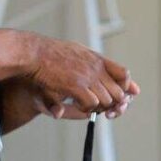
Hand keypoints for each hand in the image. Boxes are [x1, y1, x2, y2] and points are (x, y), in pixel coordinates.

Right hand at [26, 35, 140, 118]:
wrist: (35, 53)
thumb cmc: (53, 54)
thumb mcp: (78, 52)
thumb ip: (92, 64)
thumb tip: (100, 73)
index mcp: (98, 59)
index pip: (124, 74)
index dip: (125, 86)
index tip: (121, 95)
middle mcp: (96, 68)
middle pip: (118, 92)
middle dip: (112, 103)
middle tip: (100, 106)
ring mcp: (87, 77)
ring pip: (106, 100)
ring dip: (98, 107)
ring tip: (86, 105)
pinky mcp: (76, 86)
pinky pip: (91, 104)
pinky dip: (86, 109)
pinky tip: (77, 104)